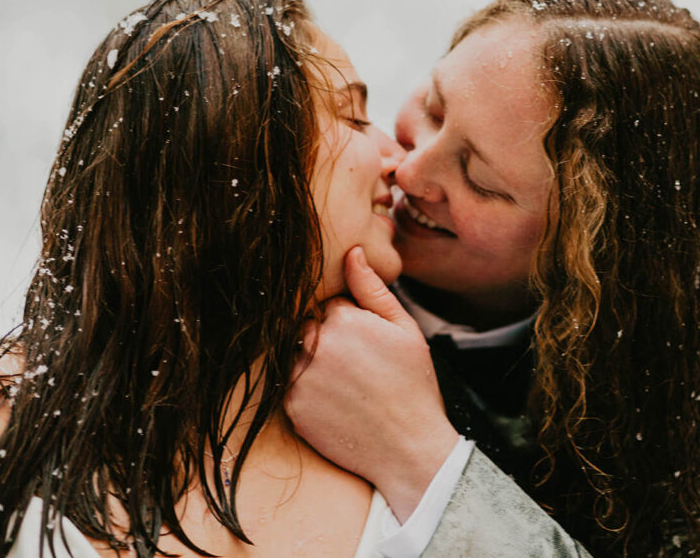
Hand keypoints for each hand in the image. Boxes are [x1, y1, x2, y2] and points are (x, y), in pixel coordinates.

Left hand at [286, 247, 459, 521]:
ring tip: (344, 385)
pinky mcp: (290, 406)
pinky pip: (287, 384)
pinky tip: (334, 403)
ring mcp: (300, 376)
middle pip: (306, 325)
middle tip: (353, 366)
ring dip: (311, 362)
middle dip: (324, 338)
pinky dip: (305, 389)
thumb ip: (373, 289)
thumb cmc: (412, 386)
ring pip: (294, 352)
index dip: (348, 321)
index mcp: (344, 319)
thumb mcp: (405, 330)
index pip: (330, 303)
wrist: (408, 449)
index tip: (364, 342)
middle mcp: (316, 344)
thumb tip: (351, 250)